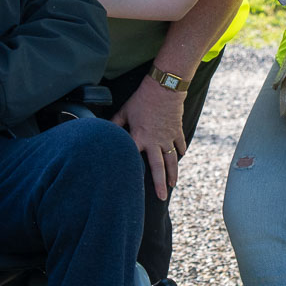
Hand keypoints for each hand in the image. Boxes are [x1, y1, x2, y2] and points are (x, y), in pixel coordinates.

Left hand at [115, 76, 187, 200]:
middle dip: (160, 184)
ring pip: (172, 160)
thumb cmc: (142, 98)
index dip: (130, 171)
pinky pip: (180, 144)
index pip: (133, 158)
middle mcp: (155, 141)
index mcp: (139, 137)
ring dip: (173, 173)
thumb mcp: (125, 111)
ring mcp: (168, 137)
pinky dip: (180, 150)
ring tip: (172, 185)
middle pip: (158, 167)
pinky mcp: (177, 130)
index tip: (128, 184)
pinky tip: (180, 156)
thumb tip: (104, 131)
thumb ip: (115, 123)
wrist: (164, 88)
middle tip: (161, 197)